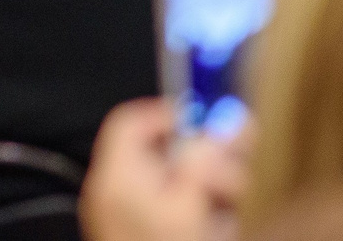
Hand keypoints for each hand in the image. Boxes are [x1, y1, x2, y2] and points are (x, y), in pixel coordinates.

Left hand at [81, 99, 247, 240]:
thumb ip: (205, 164)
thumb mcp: (192, 209)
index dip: (169, 115)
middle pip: (153, 153)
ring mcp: (116, 217)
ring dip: (204, 187)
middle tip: (236, 173)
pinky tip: (216, 224)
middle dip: (199, 159)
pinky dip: (192, 210)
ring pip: (164, 184)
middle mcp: (108, 192)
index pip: (130, 122)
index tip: (208, 123)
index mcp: (115, 177)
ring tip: (232, 203)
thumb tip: (223, 125)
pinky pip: (163, 210)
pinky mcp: (129, 236)